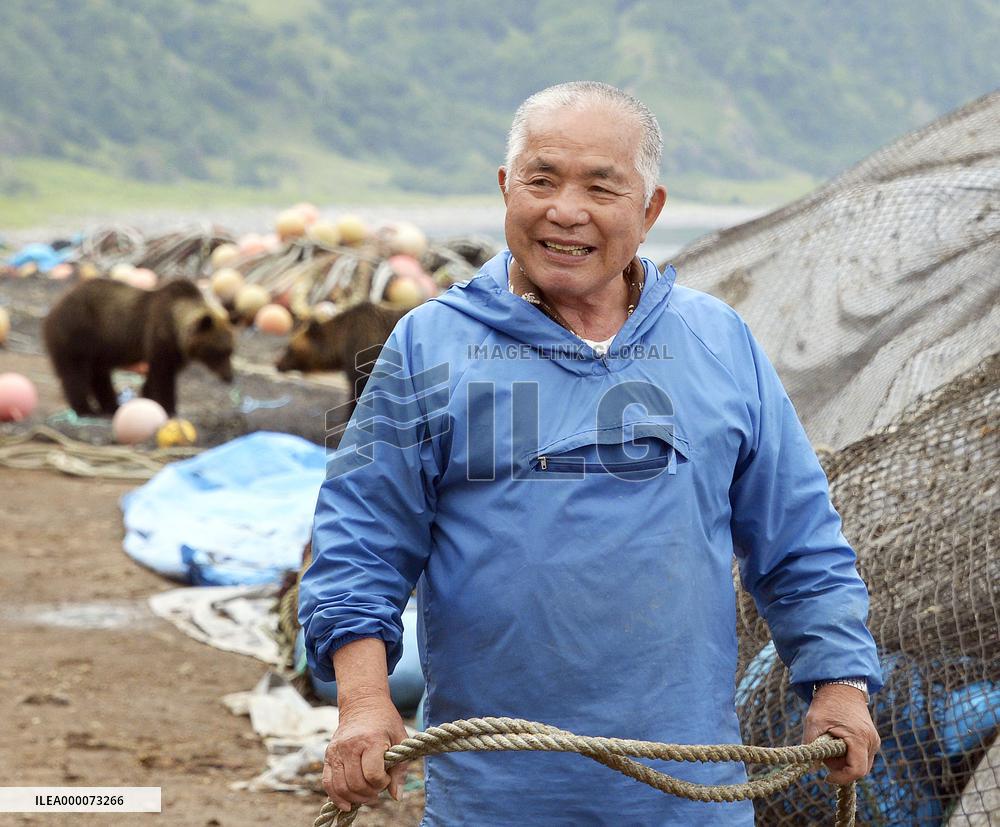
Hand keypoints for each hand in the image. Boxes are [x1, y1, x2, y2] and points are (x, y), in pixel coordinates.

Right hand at [323, 693, 409, 811]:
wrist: (363, 703)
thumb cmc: (385, 722)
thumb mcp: (400, 739)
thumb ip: (400, 769)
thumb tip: (396, 796)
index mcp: (371, 740)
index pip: (373, 775)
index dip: (382, 783)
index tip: (388, 777)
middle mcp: (351, 745)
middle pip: (356, 784)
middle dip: (370, 793)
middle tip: (378, 789)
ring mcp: (337, 750)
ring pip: (341, 787)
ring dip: (355, 798)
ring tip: (367, 796)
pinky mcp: (328, 754)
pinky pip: (327, 782)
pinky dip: (335, 797)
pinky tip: (346, 804)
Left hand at [803, 683, 879, 784]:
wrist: (841, 685)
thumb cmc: (827, 703)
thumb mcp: (813, 722)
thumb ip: (811, 745)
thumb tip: (811, 768)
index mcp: (860, 738)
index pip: (857, 770)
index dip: (841, 778)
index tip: (826, 776)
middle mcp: (872, 741)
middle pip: (860, 769)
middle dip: (841, 769)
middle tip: (824, 756)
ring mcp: (874, 740)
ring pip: (861, 763)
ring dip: (844, 762)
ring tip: (829, 744)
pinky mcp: (872, 739)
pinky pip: (862, 756)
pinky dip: (849, 755)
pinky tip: (836, 742)